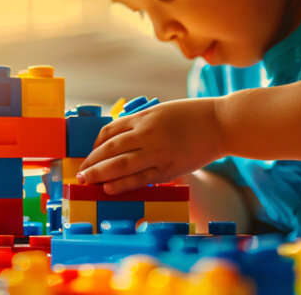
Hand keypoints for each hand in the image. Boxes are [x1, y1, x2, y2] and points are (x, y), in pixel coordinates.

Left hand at [77, 98, 226, 193]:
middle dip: (92, 163)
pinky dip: (122, 184)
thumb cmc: (191, 117)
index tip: (90, 155)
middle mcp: (147, 134)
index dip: (95, 146)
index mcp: (143, 118)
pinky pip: (140, 179)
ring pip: (121, 165)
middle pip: (110, 150)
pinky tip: (109, 188)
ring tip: (87, 181)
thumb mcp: (161, 112)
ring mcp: (158, 152)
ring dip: (100, 175)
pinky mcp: (169, 169)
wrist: (220, 124)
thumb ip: (140, 125)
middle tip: (81, 174)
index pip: (109, 132)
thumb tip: (118, 140)